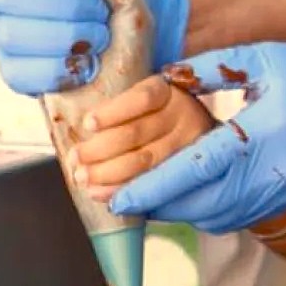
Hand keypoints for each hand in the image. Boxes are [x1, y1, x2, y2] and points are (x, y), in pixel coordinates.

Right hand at [0, 0, 188, 94]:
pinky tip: (86, 62)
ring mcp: (3, 34)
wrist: (138, 21)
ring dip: (69, 37)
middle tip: (100, 9)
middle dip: (69, 5)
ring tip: (100, 35)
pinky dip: (60, 70)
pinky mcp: (14, 71)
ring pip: (14, 36)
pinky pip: (22, 74)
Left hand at [70, 75, 216, 201]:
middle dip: (99, 149)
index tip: (87, 124)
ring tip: (83, 178)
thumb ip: (125, 113)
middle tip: (76, 159)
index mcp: (169, 91)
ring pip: (143, 160)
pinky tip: (103, 194)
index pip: (142, 98)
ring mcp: (188, 145)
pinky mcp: (189, 171)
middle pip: (137, 132)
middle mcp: (183, 115)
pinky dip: (123, 190)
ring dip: (107, 173)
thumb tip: (86, 132)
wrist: (209, 137)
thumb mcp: (150, 104)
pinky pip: (153, 184)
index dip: (113, 112)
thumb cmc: (163, 118)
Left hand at [108, 42, 285, 233]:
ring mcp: (280, 193)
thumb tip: (161, 80)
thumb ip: (208, 70)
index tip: (117, 197)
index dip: (154, 185)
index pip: (200, 166)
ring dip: (172, 211)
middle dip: (152, 205)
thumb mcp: (263, 59)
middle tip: (110, 200)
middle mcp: (273, 173)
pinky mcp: (282, 201)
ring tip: (137, 198)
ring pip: (213, 217)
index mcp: (267, 132)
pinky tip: (178, 198)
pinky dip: (198, 212)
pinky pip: (231, 218)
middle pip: (200, 204)